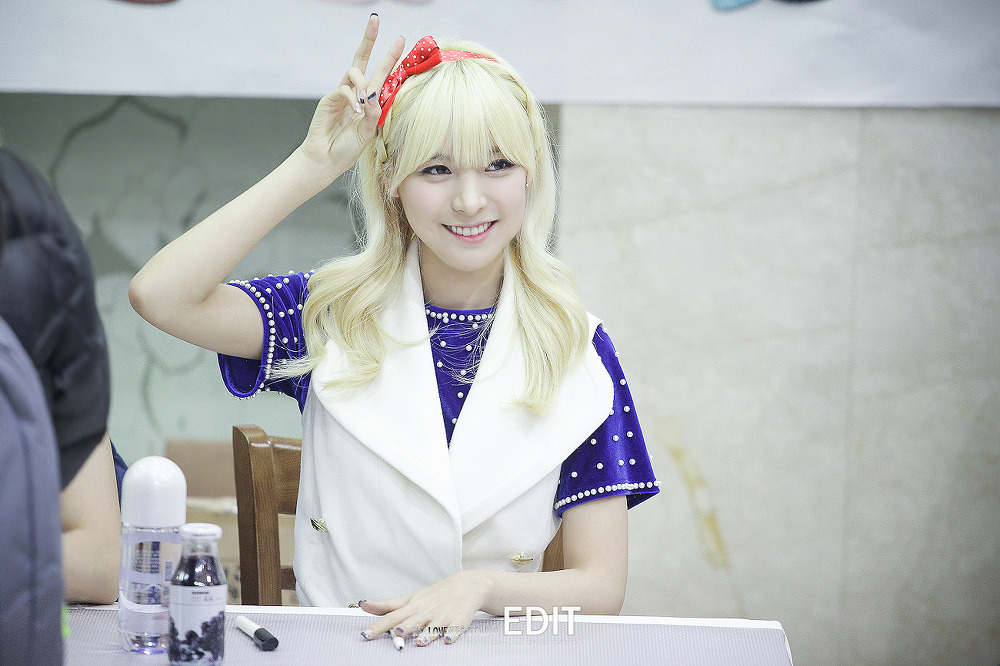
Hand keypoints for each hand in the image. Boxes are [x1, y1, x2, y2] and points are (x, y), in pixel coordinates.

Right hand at [298, 15, 404, 177]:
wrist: (326, 160)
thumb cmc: (347, 148)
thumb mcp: (369, 131)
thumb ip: (374, 113)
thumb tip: (375, 93)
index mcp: (369, 100)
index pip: (381, 73)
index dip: (390, 57)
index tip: (402, 39)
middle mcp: (355, 93)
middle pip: (362, 59)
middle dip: (369, 39)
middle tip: (375, 20)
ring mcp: (342, 95)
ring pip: (354, 72)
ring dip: (363, 84)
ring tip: (364, 102)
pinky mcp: (329, 99)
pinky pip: (344, 89)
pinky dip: (352, 98)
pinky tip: (355, 110)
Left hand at [359, 571, 493, 645]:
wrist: (465, 586)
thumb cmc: (433, 595)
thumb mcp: (410, 598)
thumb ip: (387, 606)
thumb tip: (364, 605)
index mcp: (413, 607)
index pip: (392, 618)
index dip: (378, 626)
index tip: (365, 634)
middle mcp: (426, 612)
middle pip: (412, 622)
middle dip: (404, 628)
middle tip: (396, 633)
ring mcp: (442, 618)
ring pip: (433, 628)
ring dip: (426, 634)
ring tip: (420, 641)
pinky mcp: (458, 622)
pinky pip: (454, 631)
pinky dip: (451, 635)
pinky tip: (448, 640)